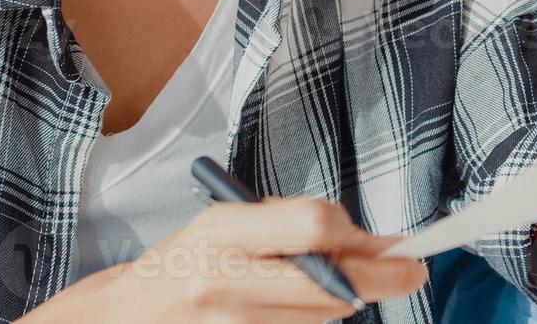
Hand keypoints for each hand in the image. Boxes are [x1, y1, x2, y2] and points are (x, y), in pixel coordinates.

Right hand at [22, 197, 426, 322]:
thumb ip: (294, 223)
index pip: (311, 226)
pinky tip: (302, 309)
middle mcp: (224, 282)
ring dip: (344, 302)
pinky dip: (313, 323)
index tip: (388, 241)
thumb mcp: (227, 222)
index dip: (359, 235)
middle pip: (329, 284)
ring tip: (336, 286)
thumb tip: (373, 240)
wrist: (126, 318)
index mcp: (221, 231)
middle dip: (382, 278)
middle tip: (411, 270)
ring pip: (322, 318)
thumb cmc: (182, 263)